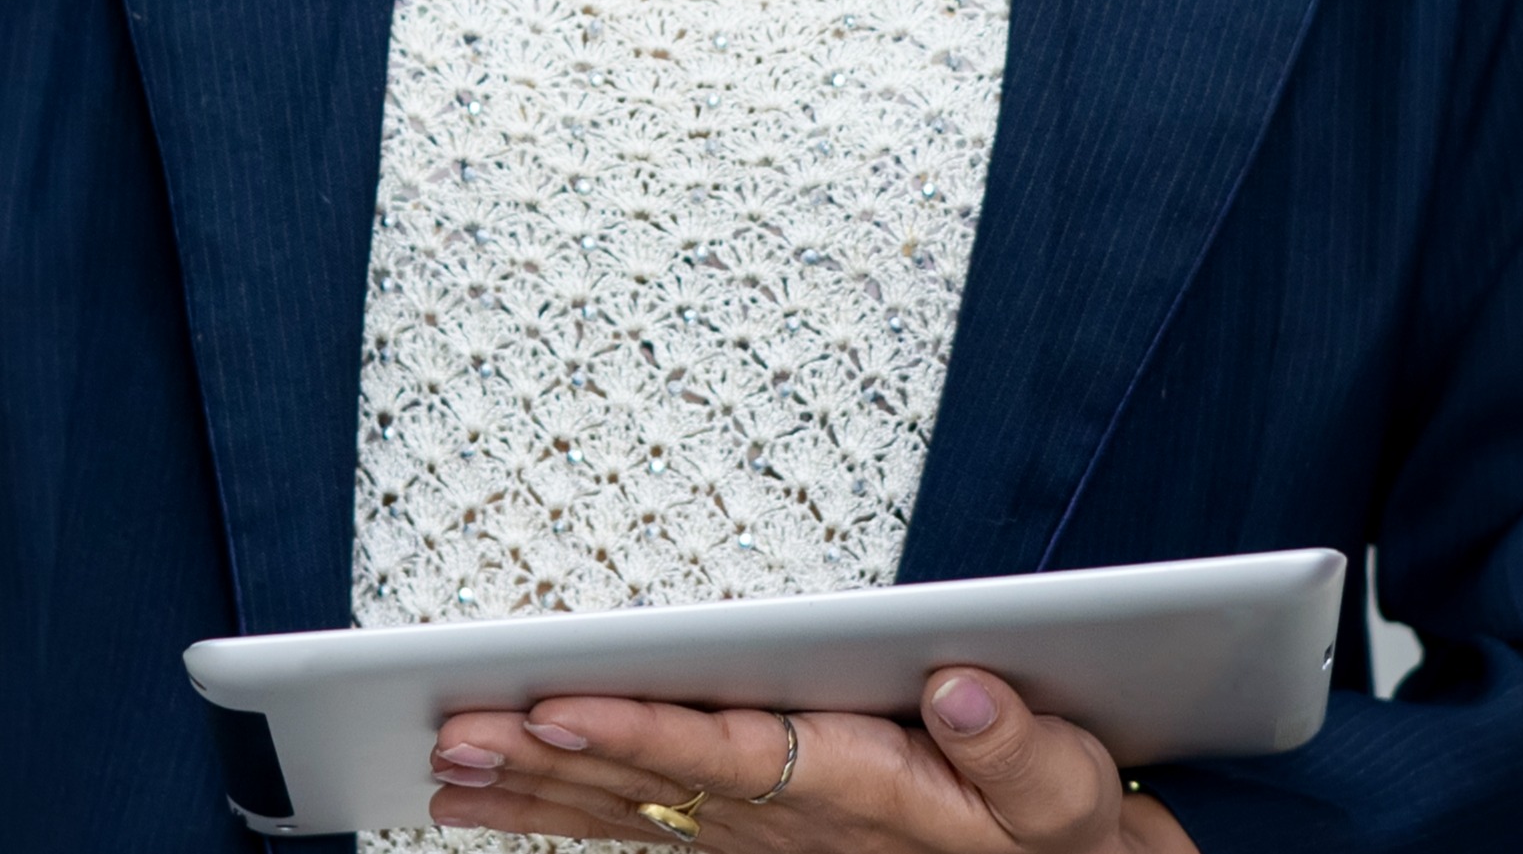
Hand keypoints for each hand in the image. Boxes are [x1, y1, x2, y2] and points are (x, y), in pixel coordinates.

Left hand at [426, 667, 1185, 853]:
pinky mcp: (758, 841)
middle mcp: (797, 824)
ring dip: (537, 797)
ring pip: (634, 814)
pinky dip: (569, 813)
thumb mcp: (1072, 795)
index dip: (639, 734)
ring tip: (450, 772)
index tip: (557, 709)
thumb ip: (1019, 746)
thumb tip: (963, 684)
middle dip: (548, 764)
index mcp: (862, 792)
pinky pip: (645, 829)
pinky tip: (505, 801)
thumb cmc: (1059, 831)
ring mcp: (768, 840)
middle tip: (456, 737)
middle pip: (656, 788)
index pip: (730, 756)